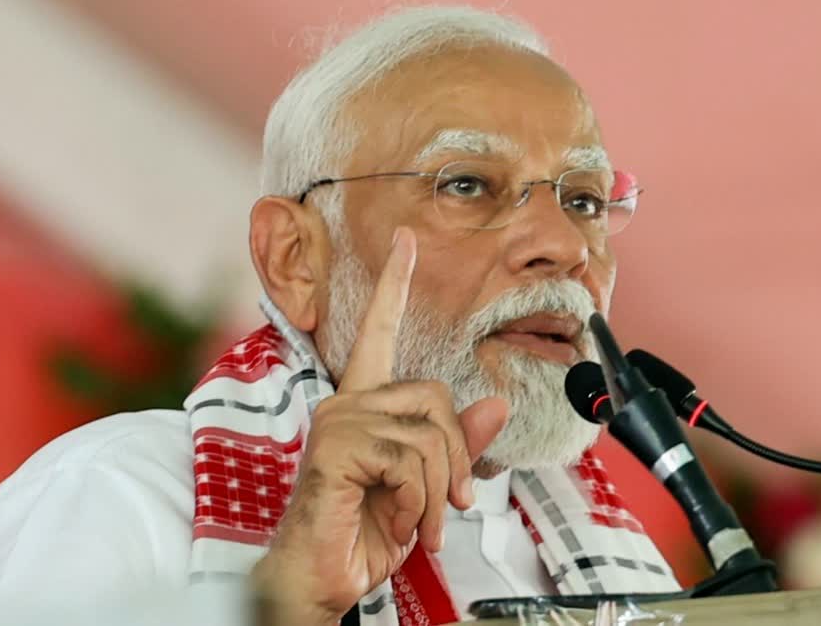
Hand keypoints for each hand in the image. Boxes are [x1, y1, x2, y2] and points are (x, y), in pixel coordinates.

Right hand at [251, 227, 509, 624]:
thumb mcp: (426, 486)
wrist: (324, 579)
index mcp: (366, 404)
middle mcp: (348, 403)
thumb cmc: (365, 533)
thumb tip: (495, 406)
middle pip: (438, 396)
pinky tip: (397, 520)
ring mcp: (340, 421)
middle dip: (457, 458)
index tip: (407, 240)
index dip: (395, 284)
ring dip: (438, 491)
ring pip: (431, 433)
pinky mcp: (338, 446)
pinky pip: (412, 460)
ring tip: (419, 521)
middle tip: (450, 504)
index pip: (381, 332)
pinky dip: (420, 502)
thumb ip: (457, 444)